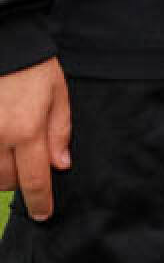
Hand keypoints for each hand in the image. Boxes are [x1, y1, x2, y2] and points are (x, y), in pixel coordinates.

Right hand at [0, 58, 70, 220]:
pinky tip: (4, 150)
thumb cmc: (36, 69)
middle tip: (32, 162)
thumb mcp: (59, 95)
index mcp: (27, 130)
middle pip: (8, 181)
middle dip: (23, 180)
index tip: (44, 215)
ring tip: (15, 153)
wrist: (8, 47)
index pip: (34, 179)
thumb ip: (60, 132)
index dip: (39, 201)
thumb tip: (60, 166)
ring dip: (4, 173)